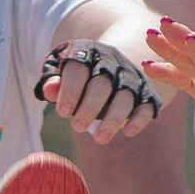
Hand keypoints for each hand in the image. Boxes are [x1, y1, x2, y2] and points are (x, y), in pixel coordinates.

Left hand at [41, 39, 161, 139]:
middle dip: (90, 107)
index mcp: (88, 55)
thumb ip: (53, 81)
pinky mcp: (146, 94)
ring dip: (113, 118)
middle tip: (77, 127)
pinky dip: (139, 118)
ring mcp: (131, 79)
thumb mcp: (62, 73)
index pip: (78, 70)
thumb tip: (48, 90)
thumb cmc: (79, 75)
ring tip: (99, 138)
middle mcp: (112, 65)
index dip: (70, 90)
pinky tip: (128, 131)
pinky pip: (146, 105)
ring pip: (125, 97)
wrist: (110, 64)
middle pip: (102, 84)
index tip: (62, 112)